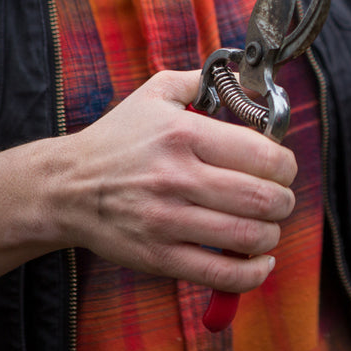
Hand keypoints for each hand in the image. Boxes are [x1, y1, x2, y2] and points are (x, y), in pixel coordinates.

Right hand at [51, 70, 296, 293]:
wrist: (64, 187)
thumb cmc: (116, 140)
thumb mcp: (155, 94)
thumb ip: (203, 80)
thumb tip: (245, 76)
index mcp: (184, 135)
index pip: (263, 155)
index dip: (286, 164)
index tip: (282, 168)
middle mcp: (178, 178)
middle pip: (263, 198)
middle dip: (284, 200)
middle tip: (280, 198)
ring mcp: (167, 221)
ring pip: (248, 236)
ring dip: (272, 234)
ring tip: (267, 226)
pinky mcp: (159, 257)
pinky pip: (221, 274)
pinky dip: (252, 272)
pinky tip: (260, 260)